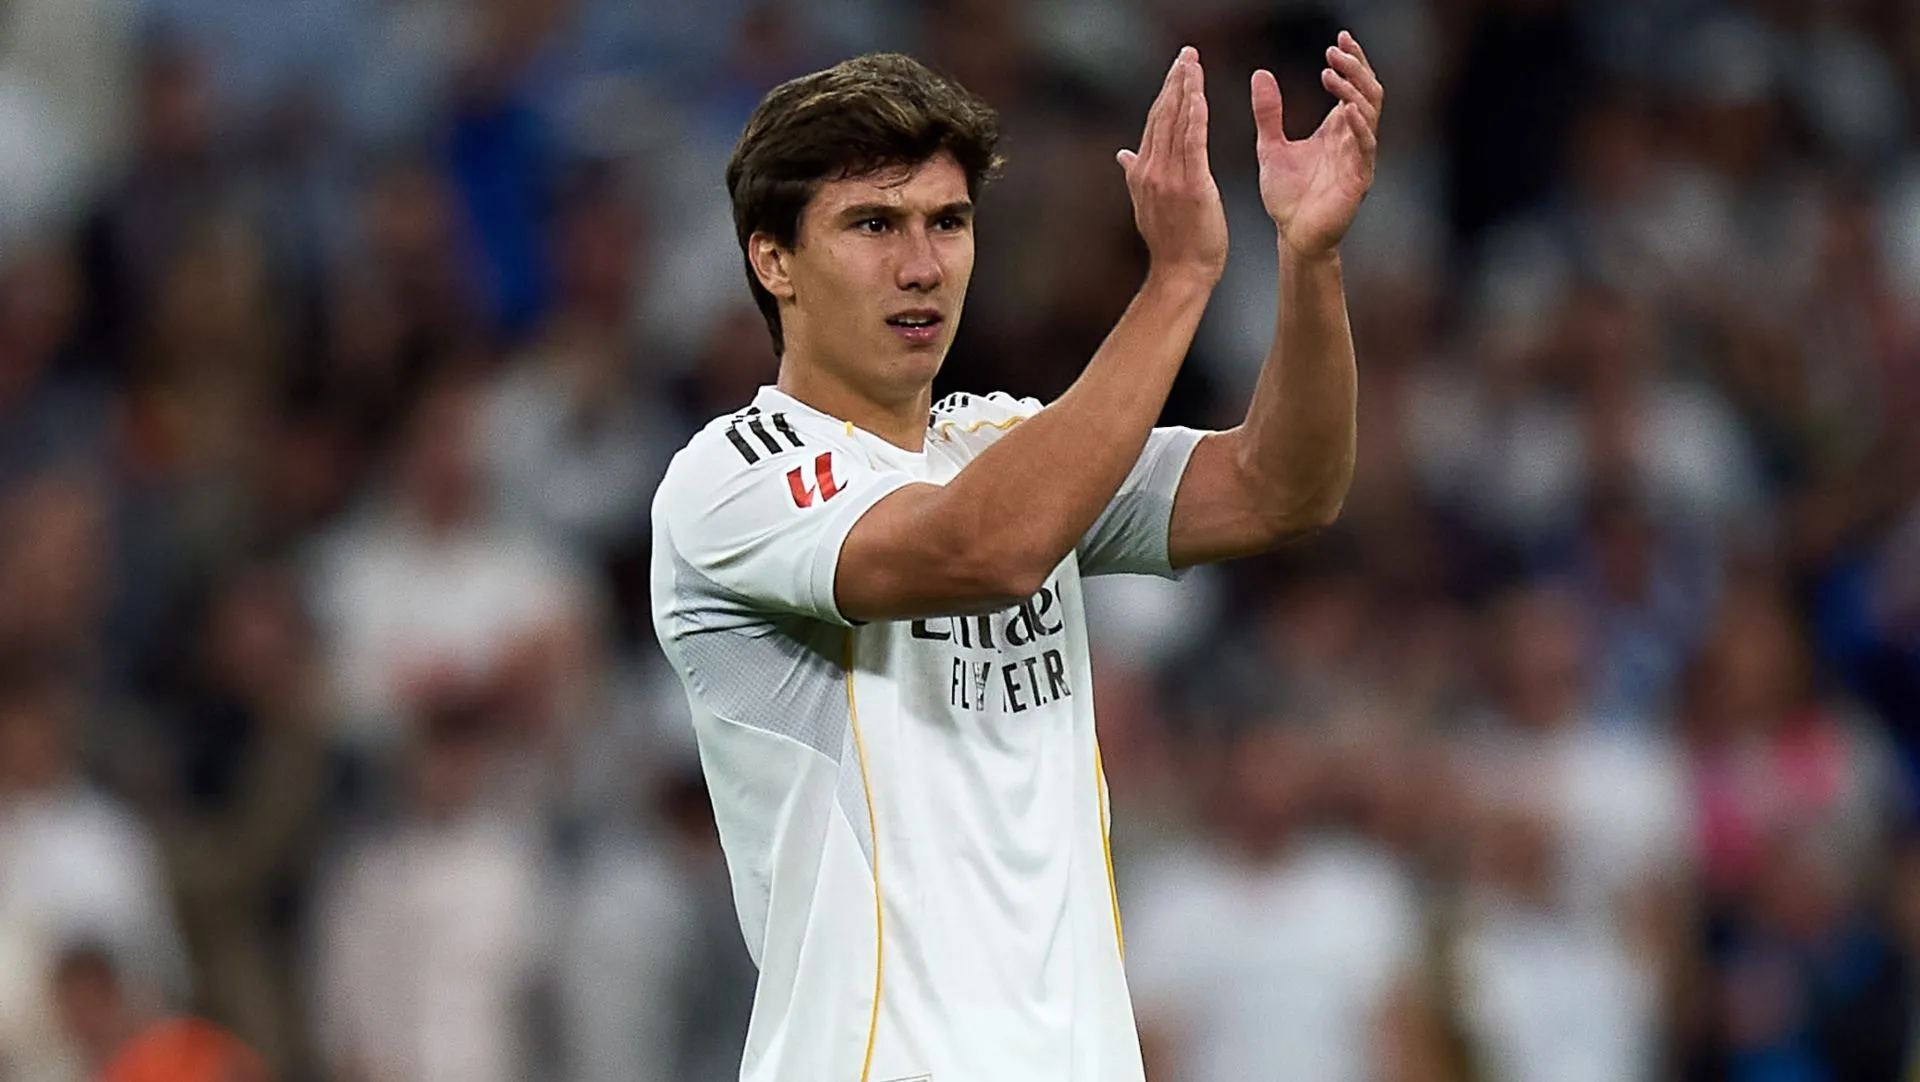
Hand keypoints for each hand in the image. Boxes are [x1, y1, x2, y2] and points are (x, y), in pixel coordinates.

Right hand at [1118, 47, 1228, 284]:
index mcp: (1143, 171)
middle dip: (1175, 82)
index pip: (1155, 122)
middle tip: (1187, 54)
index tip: (1177, 68)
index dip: (1166, 93)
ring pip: (1176, 124)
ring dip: (1186, 90)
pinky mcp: (1191, 186)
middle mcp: (1151, 170)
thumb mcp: (1147, 205)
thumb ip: (1135, 175)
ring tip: (1193, 64)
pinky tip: (1198, 96)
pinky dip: (1194, 118)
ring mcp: (1169, 178)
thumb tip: (1121, 155)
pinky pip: (1192, 144)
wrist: (1179, 273)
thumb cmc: (1171, 243)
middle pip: (1163, 116)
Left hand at [1254, 31, 1382, 257]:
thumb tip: (1261, 73)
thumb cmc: (1286, 196)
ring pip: (1370, 113)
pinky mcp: (1359, 179)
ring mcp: (1360, 158)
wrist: (1292, 235)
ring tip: (1331, 72)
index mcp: (1337, 129)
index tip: (1338, 39)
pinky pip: (1366, 147)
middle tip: (1335, 50)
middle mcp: (1353, 139)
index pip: (1354, 85)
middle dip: (1355, 67)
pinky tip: (1345, 109)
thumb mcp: (1270, 146)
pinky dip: (1359, 126)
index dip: (1351, 61)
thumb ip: (1268, 113)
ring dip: (1353, 89)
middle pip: (1368, 91)